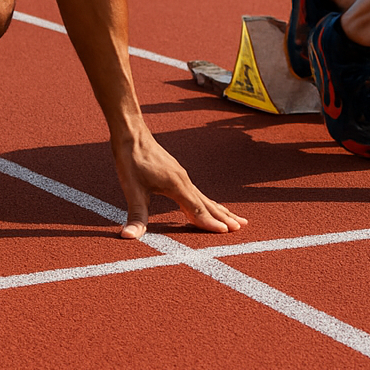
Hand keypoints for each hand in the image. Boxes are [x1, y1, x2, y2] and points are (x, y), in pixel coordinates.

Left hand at [111, 131, 247, 239]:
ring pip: (205, 198)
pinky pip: (197, 192)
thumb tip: (128, 236)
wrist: (132, 133)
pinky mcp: (177, 174)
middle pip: (208, 203)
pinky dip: (208, 202)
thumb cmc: (131, 160)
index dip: (210, 222)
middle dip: (224, 217)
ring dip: (220, 210)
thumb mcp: (132, 190)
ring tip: (235, 218)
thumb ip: (136, 215)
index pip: (197, 209)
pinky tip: (208, 205)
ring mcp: (182, 176)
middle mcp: (184, 181)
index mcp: (177, 185)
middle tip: (241, 227)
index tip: (225, 232)